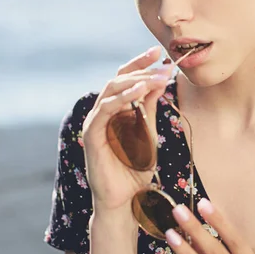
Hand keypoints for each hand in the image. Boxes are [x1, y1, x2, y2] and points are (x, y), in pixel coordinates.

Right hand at [82, 46, 172, 214]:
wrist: (126, 200)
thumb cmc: (136, 170)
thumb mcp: (149, 134)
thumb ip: (149, 109)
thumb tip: (160, 81)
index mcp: (116, 111)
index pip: (126, 79)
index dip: (140, 64)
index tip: (159, 52)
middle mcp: (103, 113)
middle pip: (118, 79)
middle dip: (141, 70)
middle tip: (163, 64)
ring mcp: (95, 122)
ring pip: (111, 91)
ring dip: (135, 81)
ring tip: (156, 76)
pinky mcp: (92, 134)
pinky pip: (106, 110)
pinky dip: (123, 98)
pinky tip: (139, 91)